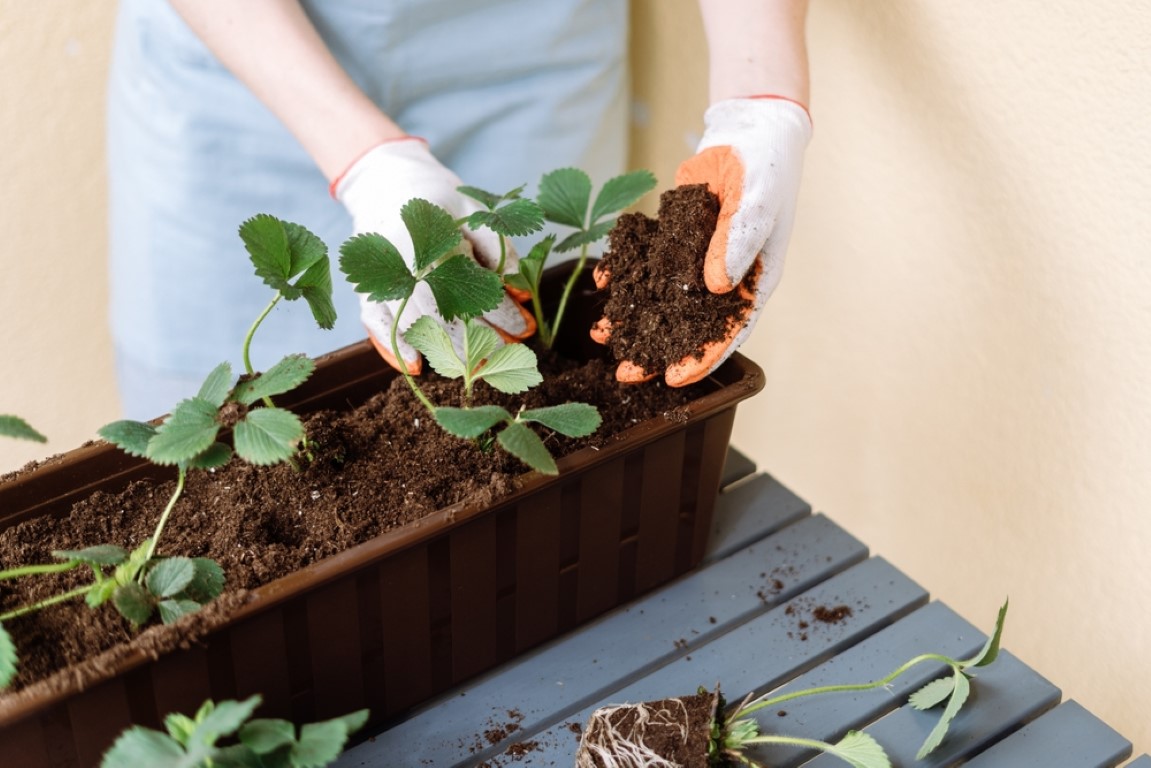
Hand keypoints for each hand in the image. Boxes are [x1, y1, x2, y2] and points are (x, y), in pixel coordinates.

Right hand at [333, 138, 533, 372]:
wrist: (384, 180)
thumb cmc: (438, 197)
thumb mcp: (473, 208)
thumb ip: (496, 245)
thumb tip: (518, 288)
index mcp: (433, 233)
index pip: (473, 282)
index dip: (500, 310)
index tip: (524, 329)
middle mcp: (403, 256)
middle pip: (440, 309)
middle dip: (473, 339)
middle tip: (502, 359)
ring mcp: (381, 272)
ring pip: (410, 319)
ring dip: (441, 348)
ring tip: (470, 366)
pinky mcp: (365, 284)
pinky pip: (375, 320)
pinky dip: (393, 344)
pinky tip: (416, 364)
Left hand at [597, 96, 810, 386]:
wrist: (750, 128)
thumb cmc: (766, 169)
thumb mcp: (755, 205)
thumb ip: (736, 245)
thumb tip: (715, 287)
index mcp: (753, 281)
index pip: (727, 332)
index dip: (700, 358)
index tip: (672, 378)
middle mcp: (723, 279)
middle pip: (689, 324)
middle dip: (656, 349)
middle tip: (625, 373)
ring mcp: (697, 260)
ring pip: (663, 297)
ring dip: (634, 316)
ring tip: (603, 335)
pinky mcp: (676, 239)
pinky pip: (648, 261)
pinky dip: (627, 270)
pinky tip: (605, 280)